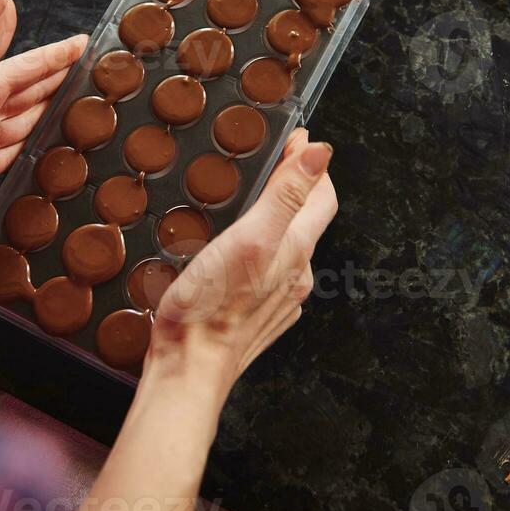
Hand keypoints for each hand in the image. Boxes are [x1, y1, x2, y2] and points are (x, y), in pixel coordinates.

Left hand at [0, 0, 85, 247]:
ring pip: (24, 125)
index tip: (84, 44)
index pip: (27, 67)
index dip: (56, 56)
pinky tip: (39, 149)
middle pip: (30, 94)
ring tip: (75, 109)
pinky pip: (10, 157)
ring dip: (49, 114)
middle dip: (59, 81)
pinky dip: (29, 150)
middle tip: (92, 76)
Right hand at [70, 130, 335, 510]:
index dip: (311, 165)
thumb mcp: (250, 237)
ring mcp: (277, 301)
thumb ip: (286, 194)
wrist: (188, 372)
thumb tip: (321, 152)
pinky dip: (259, 253)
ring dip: (275, 221)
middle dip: (294, 189)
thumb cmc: (212, 306)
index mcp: (296, 251)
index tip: (294, 138)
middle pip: (306, 222)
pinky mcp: (255, 319)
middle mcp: (295, 277)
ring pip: (285, 250)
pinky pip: (266, 276)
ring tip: (250, 201)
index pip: (321, 198)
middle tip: (272, 162)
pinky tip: (235, 252)